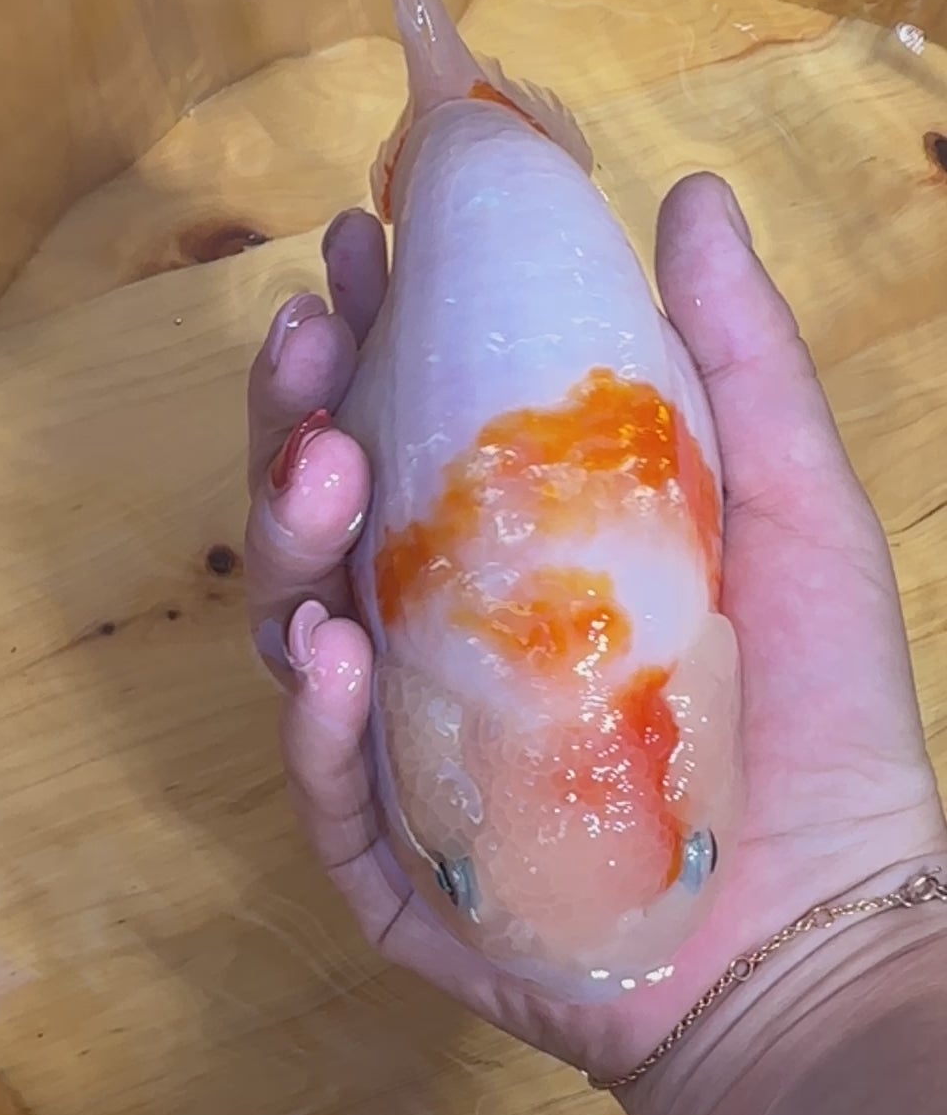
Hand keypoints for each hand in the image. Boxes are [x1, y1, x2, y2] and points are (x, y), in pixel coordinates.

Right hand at [244, 177, 946, 1084]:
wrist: (824, 922)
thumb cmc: (816, 714)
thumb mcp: (793, 505)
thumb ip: (740, 353)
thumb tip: (691, 192)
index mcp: (517, 553)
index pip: (413, 425)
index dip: (377, 329)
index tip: (364, 235)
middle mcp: (442, 637)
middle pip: (329, 513)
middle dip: (297, 409)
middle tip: (311, 327)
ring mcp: (409, 748)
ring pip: (295, 626)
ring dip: (289, 536)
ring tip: (323, 466)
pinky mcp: (396, 863)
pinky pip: (328, 783)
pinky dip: (312, 719)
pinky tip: (326, 654)